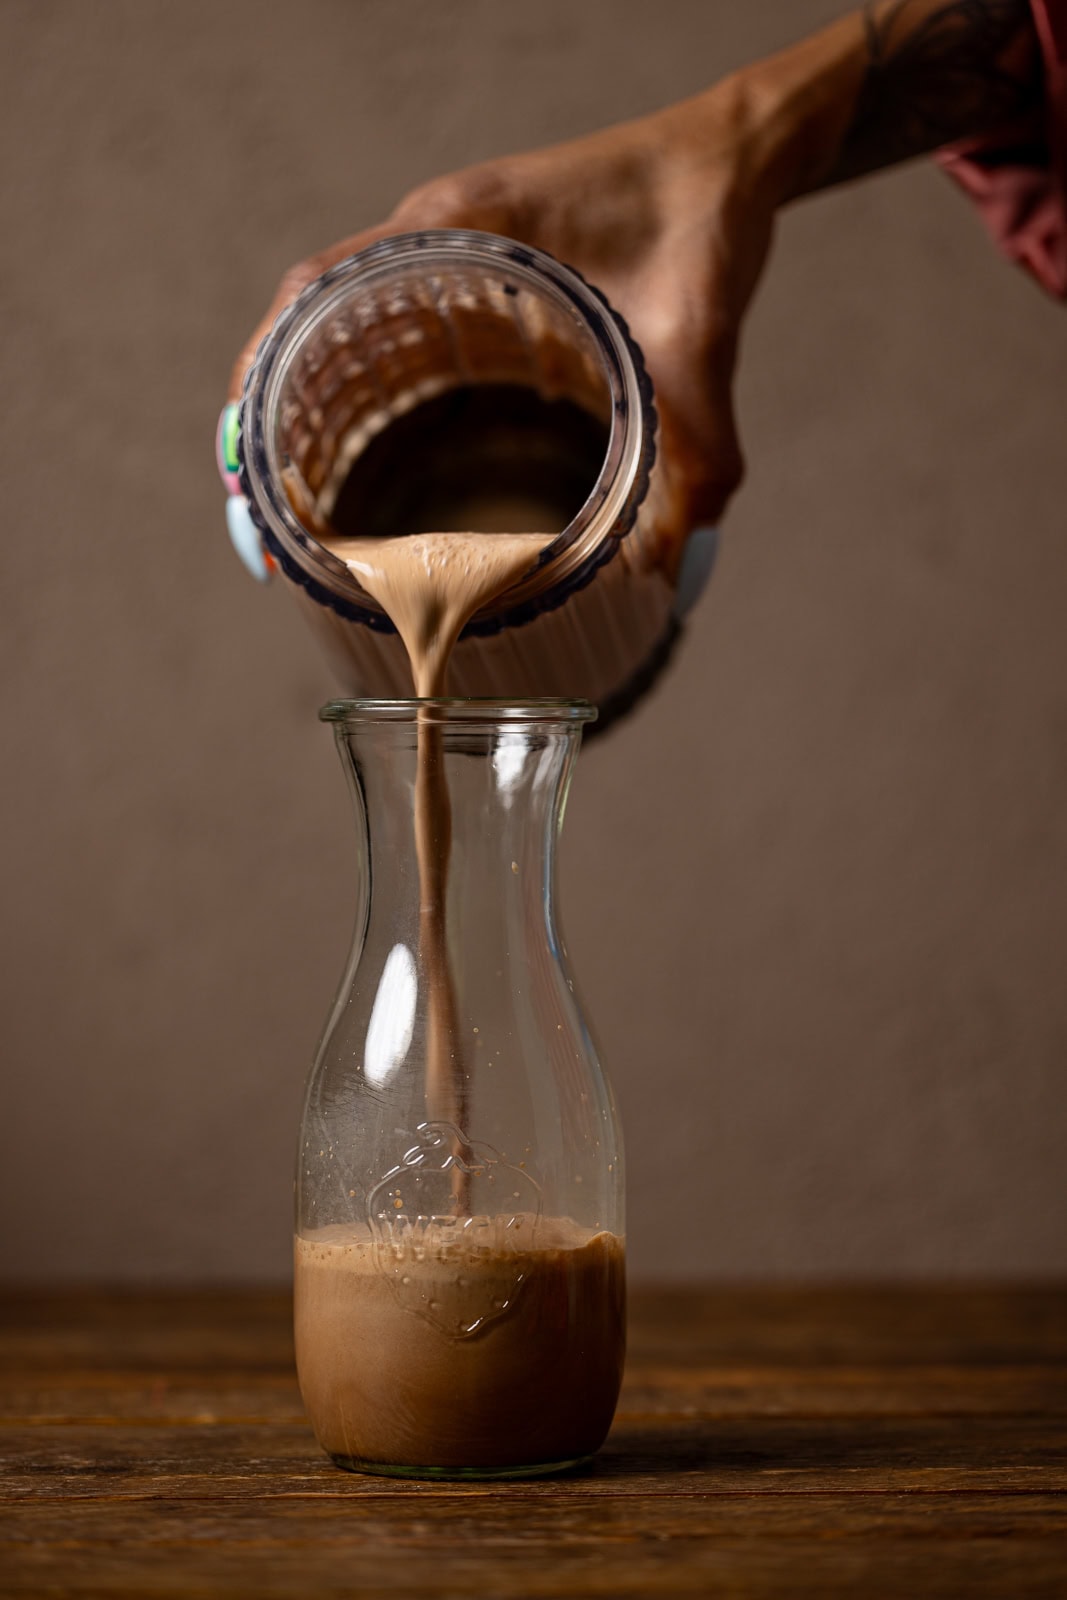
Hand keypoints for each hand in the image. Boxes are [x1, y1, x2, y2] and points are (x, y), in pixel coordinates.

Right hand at [229, 78, 785, 536]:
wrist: (733, 158)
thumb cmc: (706, 215)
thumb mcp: (701, 330)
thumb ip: (700, 436)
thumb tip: (683, 548)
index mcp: (461, 222)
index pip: (320, 285)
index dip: (267, 366)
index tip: (243, 449)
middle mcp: (441, 231)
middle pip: (316, 314)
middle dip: (279, 405)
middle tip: (272, 509)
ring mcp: (456, 248)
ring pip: (350, 322)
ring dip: (316, 398)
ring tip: (305, 497)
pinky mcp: (482, 270)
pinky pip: (398, 324)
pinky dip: (369, 383)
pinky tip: (378, 451)